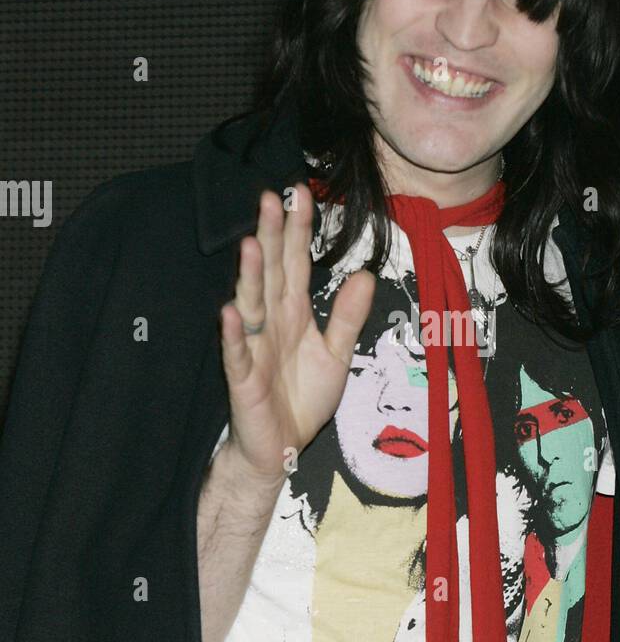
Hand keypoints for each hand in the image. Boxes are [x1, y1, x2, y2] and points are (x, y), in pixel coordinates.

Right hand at [218, 184, 375, 484]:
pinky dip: (235, 334)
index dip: (298, 230)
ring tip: (250, 244)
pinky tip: (230, 311)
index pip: (295, 263)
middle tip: (272, 197)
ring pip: (252, 304)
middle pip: (271, 272)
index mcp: (294, 313)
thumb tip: (366, 275)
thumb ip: (348, 317)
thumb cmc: (302, 400)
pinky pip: (238, 352)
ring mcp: (254, 347)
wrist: (280, 448)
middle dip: (271, 236)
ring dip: (250, 276)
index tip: (300, 193)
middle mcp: (271, 323)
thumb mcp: (336, 355)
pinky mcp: (243, 378)